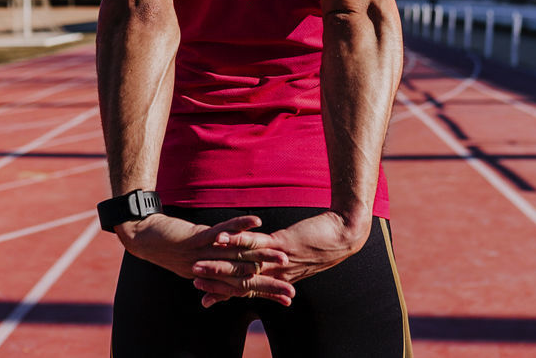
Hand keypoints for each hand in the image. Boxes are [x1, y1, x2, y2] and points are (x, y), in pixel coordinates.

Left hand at [117, 213, 293, 305]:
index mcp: (211, 277)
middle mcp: (209, 270)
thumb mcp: (197, 258)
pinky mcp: (196, 238)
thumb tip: (235, 268)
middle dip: (268, 282)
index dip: (265, 292)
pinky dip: (240, 227)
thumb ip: (216, 265)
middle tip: (291, 288)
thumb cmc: (173, 246)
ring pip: (236, 257)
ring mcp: (203, 255)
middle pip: (243, 278)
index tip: (288, 298)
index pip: (243, 288)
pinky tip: (257, 222)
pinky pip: (221, 232)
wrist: (144, 238)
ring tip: (282, 256)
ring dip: (261, 256)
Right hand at [192, 210, 369, 305]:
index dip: (223, 293)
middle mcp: (275, 273)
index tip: (203, 298)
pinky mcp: (283, 243)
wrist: (342, 237)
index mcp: (277, 277)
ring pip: (242, 265)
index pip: (245, 289)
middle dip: (214, 282)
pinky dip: (236, 240)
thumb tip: (265, 265)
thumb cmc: (320, 244)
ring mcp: (278, 259)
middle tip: (192, 283)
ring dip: (218, 265)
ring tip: (197, 265)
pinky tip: (220, 240)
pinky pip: (254, 243)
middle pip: (239, 281)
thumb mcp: (297, 258)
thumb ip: (278, 262)